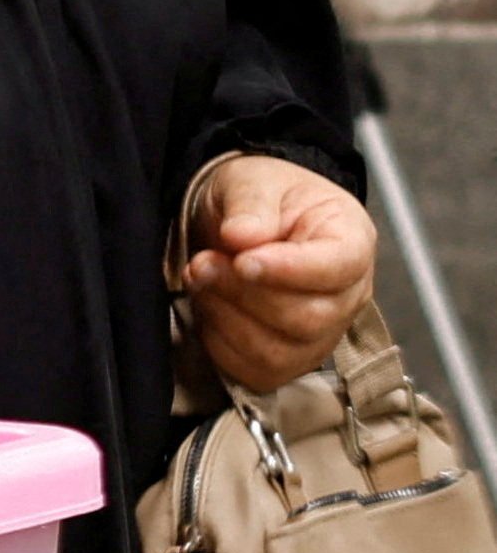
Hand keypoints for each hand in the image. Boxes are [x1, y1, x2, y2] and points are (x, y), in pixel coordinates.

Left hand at [182, 153, 378, 391]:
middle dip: (245, 293)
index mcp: (351, 240)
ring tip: (201, 279)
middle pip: (309, 319)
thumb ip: (250, 205)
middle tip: (203, 262)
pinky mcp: (290, 359)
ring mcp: (323, 333)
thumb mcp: (252, 181)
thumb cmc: (259, 199)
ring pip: (281, 353)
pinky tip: (209, 308)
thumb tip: (242, 237)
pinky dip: (221, 344)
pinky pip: (257, 372)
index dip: (289, 270)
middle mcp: (347, 295)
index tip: (243, 260)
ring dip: (227, 318)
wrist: (240, 223)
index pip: (338, 268)